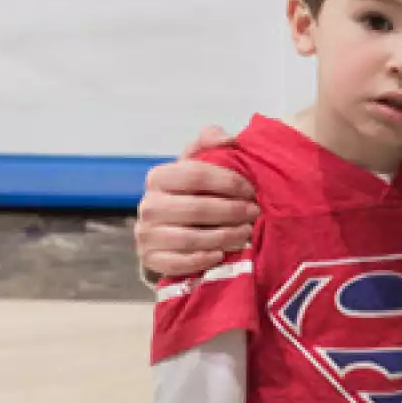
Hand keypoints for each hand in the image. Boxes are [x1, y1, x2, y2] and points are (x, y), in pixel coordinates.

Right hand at [136, 128, 256, 280]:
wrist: (166, 228)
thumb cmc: (189, 193)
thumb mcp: (196, 164)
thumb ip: (209, 143)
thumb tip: (229, 139)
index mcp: (158, 177)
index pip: (196, 175)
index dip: (229, 182)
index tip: (251, 189)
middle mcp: (148, 205)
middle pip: (197, 208)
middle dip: (232, 211)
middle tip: (255, 213)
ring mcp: (146, 234)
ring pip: (191, 238)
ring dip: (224, 236)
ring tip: (246, 233)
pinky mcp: (150, 259)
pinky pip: (179, 263)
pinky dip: (203, 259)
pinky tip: (221, 254)